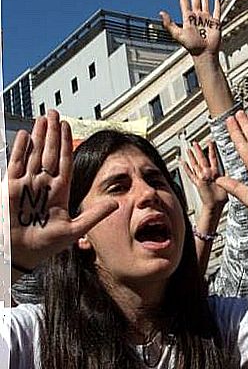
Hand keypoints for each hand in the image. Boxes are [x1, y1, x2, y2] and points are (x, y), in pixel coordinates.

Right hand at [8, 110, 118, 270]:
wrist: (20, 255)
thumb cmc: (45, 246)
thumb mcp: (74, 230)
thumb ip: (94, 215)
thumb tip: (116, 204)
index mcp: (59, 192)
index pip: (64, 161)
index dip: (67, 143)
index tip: (68, 126)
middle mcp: (44, 184)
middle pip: (50, 152)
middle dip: (53, 133)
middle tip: (55, 113)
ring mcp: (28, 184)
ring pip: (34, 153)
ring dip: (39, 136)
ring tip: (43, 118)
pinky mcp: (12, 188)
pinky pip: (16, 163)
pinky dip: (20, 149)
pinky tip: (25, 135)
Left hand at [160, 0, 220, 58]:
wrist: (204, 54)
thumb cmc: (191, 46)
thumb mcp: (178, 34)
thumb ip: (169, 24)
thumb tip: (161, 12)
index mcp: (188, 18)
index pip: (185, 2)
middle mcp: (197, 17)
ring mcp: (206, 19)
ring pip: (205, 2)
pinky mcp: (215, 23)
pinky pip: (217, 11)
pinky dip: (217, 4)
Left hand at [182, 141, 227, 210]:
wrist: (213, 206)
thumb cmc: (220, 199)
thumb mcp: (227, 185)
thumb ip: (226, 176)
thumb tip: (229, 170)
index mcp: (215, 173)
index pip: (213, 158)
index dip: (212, 149)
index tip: (210, 142)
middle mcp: (206, 173)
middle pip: (202, 159)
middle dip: (198, 150)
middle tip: (195, 143)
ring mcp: (200, 178)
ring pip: (194, 164)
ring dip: (191, 157)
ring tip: (187, 150)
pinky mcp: (196, 183)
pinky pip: (189, 174)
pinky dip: (185, 168)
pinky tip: (182, 163)